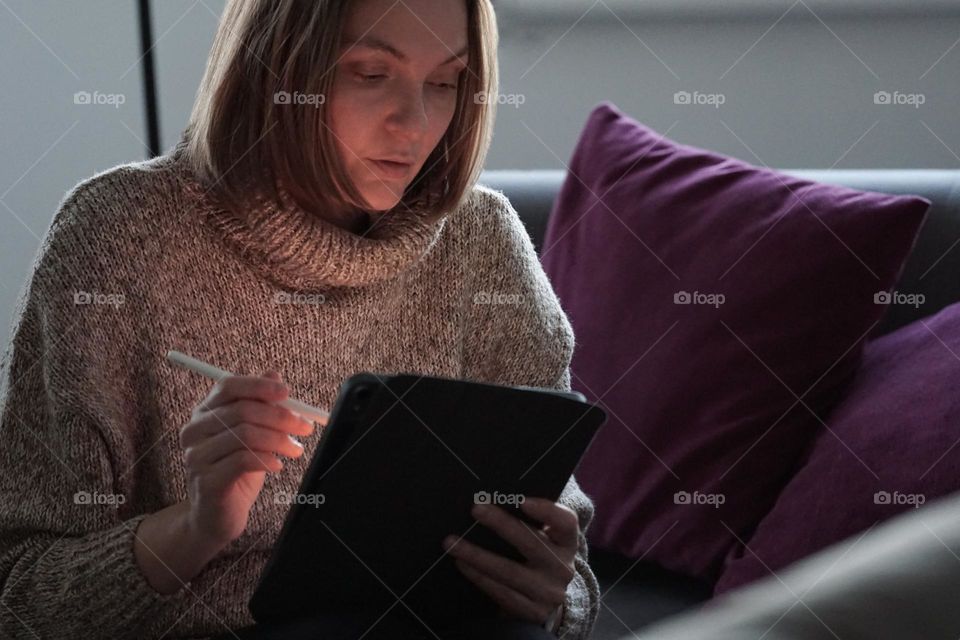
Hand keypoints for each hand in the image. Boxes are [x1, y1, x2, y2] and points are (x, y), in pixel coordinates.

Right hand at [178, 370, 316, 547]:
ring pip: (245, 434)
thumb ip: (259, 405)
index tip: (287, 393)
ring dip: (279, 440)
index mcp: (204, 413)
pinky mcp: (207, 480)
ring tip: (295, 449)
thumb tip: (274, 375)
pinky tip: (277, 464)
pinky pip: (242, 460)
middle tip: (305, 426)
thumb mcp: (252, 434)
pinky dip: (267, 459)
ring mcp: (197, 456)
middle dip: (280, 416)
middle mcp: (194, 431)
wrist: (215, 516)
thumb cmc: (236, 471)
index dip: (259, 386)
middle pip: (242, 410)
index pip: (228, 386)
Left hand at [441, 497, 577, 630]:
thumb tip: (497, 496)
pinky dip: (478, 576)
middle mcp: (562, 568)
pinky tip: (461, 563)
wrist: (545, 604)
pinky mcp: (532, 612)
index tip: (522, 500)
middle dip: (502, 524)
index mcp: (567, 543)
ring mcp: (549, 592)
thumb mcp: (545, 539)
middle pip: (532, 543)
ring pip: (510, 571)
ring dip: (477, 555)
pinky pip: (500, 592)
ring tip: (452, 541)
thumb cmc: (537, 558)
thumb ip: (532, 520)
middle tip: (476, 508)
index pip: (566, 523)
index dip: (547, 511)